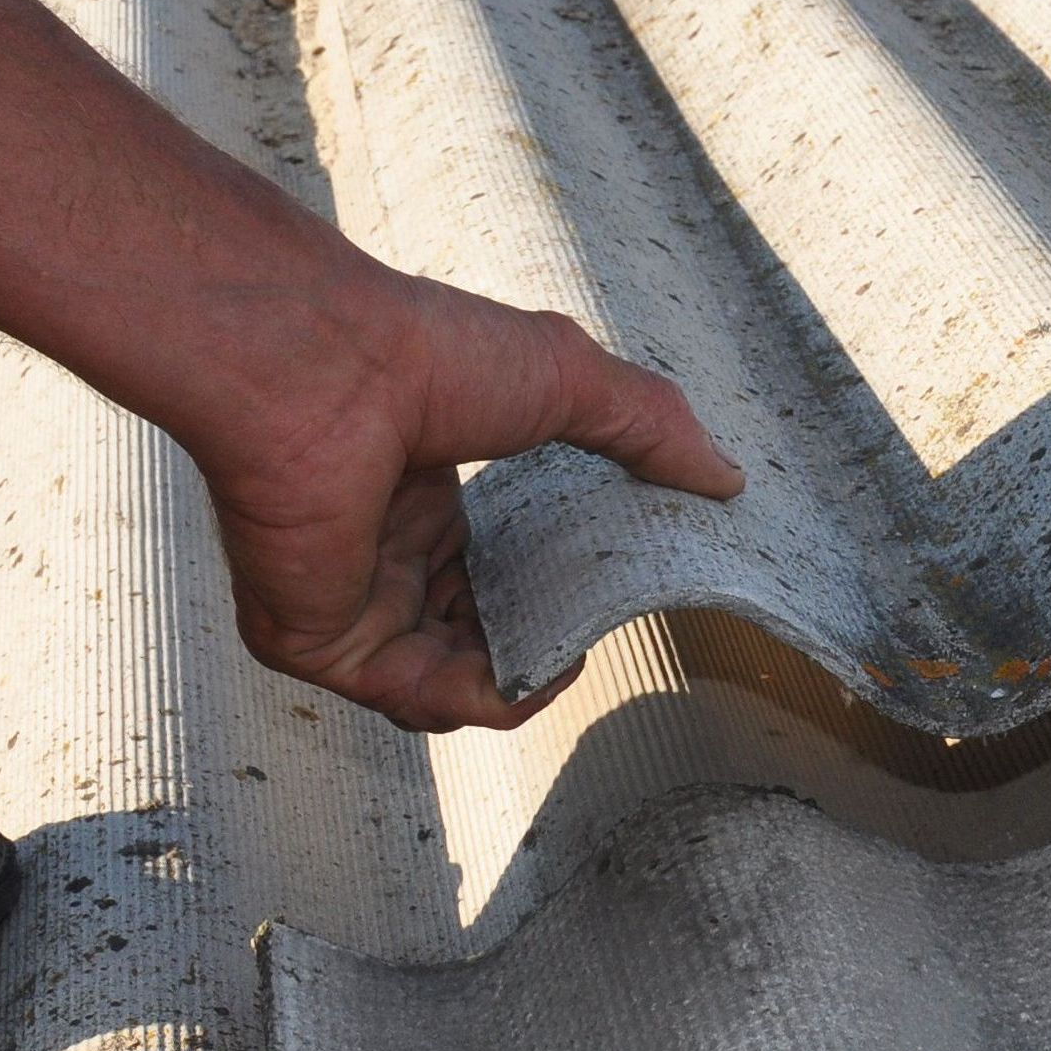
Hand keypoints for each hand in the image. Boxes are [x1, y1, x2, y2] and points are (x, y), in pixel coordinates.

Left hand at [196, 266, 743, 732]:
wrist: (327, 366)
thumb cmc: (423, 351)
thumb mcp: (569, 380)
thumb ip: (650, 429)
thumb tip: (727, 477)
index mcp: (419, 495)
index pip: (488, 574)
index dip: (547, 591)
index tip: (600, 584)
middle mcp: (381, 550)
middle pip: (472, 637)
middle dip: (535, 644)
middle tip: (585, 627)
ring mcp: (351, 599)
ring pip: (449, 682)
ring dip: (519, 680)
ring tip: (563, 654)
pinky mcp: (323, 643)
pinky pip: (418, 699)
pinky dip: (483, 699)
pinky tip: (529, 669)